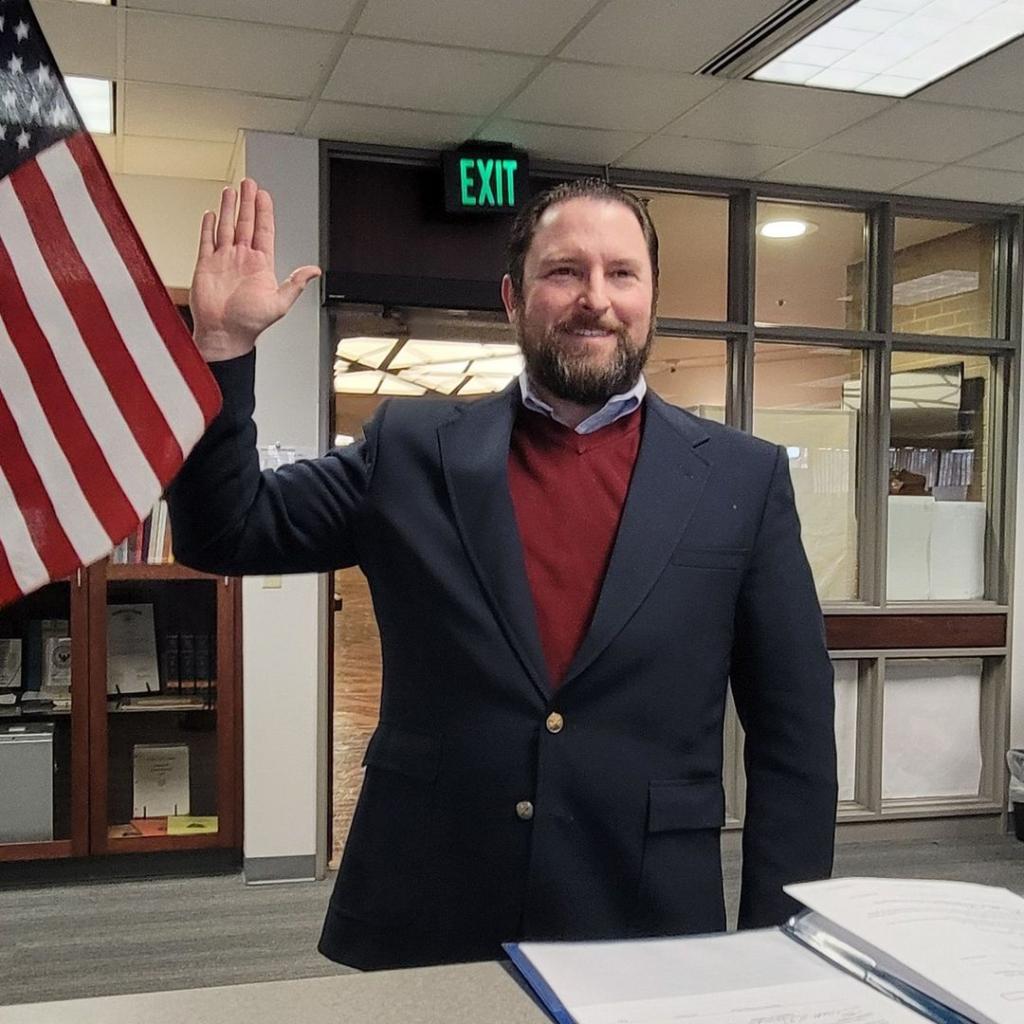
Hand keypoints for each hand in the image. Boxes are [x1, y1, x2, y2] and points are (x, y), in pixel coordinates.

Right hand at [189, 178, 320, 361]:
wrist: (224, 335)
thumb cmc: (250, 324)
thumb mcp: (279, 303)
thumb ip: (295, 284)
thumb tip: (314, 270)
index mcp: (261, 265)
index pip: (264, 231)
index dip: (264, 212)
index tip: (264, 195)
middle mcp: (242, 259)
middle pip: (246, 223)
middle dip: (247, 202)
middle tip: (249, 182)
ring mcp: (223, 260)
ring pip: (226, 227)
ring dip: (228, 208)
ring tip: (230, 190)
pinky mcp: (205, 265)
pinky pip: (206, 240)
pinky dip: (208, 226)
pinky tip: (210, 213)